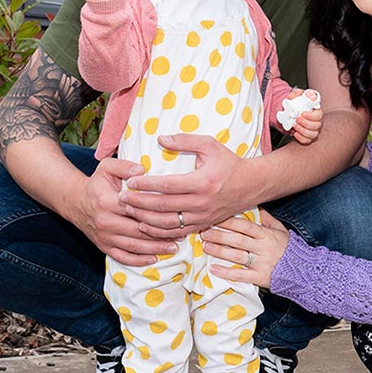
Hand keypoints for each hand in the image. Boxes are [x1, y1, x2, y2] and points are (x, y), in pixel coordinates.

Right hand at [74, 157, 180, 265]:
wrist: (75, 202)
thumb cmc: (97, 184)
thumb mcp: (107, 168)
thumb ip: (124, 166)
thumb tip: (142, 170)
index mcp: (107, 202)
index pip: (137, 209)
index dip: (157, 213)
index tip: (176, 213)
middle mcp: (106, 222)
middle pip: (139, 231)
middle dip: (162, 234)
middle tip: (182, 233)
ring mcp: (105, 237)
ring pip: (134, 246)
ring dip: (155, 249)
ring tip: (174, 247)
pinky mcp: (104, 247)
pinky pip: (123, 257)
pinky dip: (139, 261)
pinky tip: (154, 259)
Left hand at [118, 134, 248, 235]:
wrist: (251, 185)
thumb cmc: (229, 162)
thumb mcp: (210, 145)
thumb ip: (184, 141)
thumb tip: (160, 139)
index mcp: (201, 182)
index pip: (167, 185)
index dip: (146, 184)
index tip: (130, 181)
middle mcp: (201, 202)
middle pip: (162, 206)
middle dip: (138, 203)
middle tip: (121, 198)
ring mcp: (201, 216)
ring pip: (167, 223)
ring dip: (144, 219)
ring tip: (129, 211)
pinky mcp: (202, 225)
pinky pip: (176, 233)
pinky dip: (158, 232)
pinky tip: (144, 226)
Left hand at [200, 211, 290, 288]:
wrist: (304, 271)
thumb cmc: (290, 249)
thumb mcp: (280, 230)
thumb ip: (267, 219)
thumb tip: (255, 207)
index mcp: (266, 235)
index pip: (245, 226)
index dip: (229, 222)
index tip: (215, 218)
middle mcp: (263, 248)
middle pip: (238, 240)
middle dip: (220, 235)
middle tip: (204, 232)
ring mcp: (261, 263)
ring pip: (237, 256)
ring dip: (220, 251)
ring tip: (205, 247)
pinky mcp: (260, 278)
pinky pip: (241, 275)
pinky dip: (227, 273)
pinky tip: (214, 269)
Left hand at [290, 94, 322, 144]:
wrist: (288, 112)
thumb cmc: (294, 103)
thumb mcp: (296, 95)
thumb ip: (301, 93)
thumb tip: (311, 95)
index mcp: (316, 110)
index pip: (319, 115)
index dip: (312, 116)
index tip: (303, 113)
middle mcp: (316, 121)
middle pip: (317, 126)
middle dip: (306, 124)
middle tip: (297, 120)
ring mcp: (313, 130)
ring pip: (313, 134)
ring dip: (303, 131)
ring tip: (295, 126)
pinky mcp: (307, 136)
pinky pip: (307, 140)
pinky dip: (301, 138)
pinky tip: (295, 133)